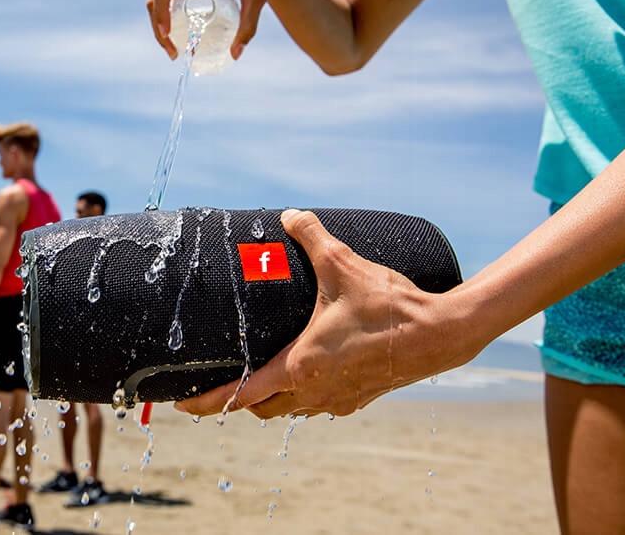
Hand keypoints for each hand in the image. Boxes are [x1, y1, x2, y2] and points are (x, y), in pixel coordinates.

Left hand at [174, 210, 466, 418]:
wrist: (440, 335)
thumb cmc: (389, 305)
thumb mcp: (343, 264)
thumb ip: (311, 236)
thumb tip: (290, 214)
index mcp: (301, 365)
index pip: (241, 394)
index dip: (208, 402)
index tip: (184, 406)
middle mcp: (315, 390)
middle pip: (262, 408)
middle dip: (239, 400)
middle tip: (221, 384)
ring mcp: (339, 399)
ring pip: (291, 411)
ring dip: (272, 400)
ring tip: (259, 379)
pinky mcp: (360, 398)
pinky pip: (320, 406)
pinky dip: (304, 397)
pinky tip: (309, 375)